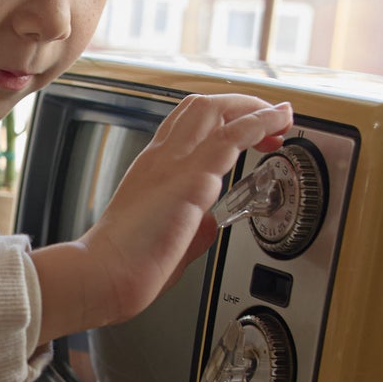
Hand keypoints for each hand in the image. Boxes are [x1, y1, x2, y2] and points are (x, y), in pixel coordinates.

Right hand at [32, 93, 291, 339]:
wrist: (103, 274)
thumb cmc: (126, 265)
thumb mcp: (169, 239)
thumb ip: (193, 227)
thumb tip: (211, 224)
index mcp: (153, 169)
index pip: (185, 125)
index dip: (219, 119)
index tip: (245, 132)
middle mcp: (162, 158)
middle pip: (202, 107)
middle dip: (239, 107)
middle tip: (268, 123)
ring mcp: (176, 164)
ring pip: (216, 110)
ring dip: (253, 109)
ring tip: (280, 118)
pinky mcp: (193, 178)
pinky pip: (232, 136)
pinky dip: (259, 123)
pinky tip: (277, 123)